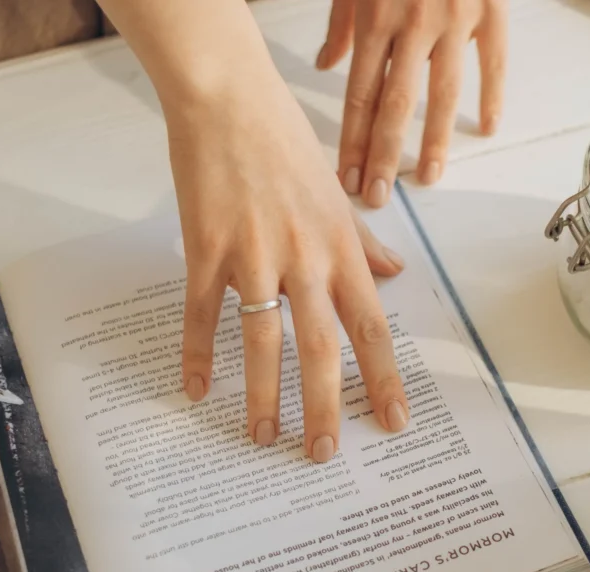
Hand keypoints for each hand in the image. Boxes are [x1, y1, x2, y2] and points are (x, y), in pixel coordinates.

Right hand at [163, 63, 410, 462]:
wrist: (229, 99)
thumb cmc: (286, 141)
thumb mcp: (336, 192)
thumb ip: (365, 239)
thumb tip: (394, 271)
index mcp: (340, 247)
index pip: (371, 326)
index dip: (384, 378)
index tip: (394, 422)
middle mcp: (304, 258)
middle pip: (321, 346)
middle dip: (324, 405)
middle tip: (323, 453)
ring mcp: (253, 256)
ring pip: (262, 340)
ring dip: (262, 394)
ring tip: (262, 436)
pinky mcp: (206, 250)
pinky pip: (202, 313)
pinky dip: (197, 354)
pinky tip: (195, 389)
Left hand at [316, 0, 507, 205]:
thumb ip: (340, 20)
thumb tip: (325, 63)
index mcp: (375, 17)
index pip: (361, 94)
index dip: (354, 141)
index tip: (349, 178)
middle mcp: (413, 22)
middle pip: (395, 104)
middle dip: (384, 156)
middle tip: (378, 195)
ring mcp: (454, 17)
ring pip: (443, 91)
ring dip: (435, 140)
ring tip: (428, 176)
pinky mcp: (491, 7)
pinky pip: (493, 60)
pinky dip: (493, 95)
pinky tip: (487, 127)